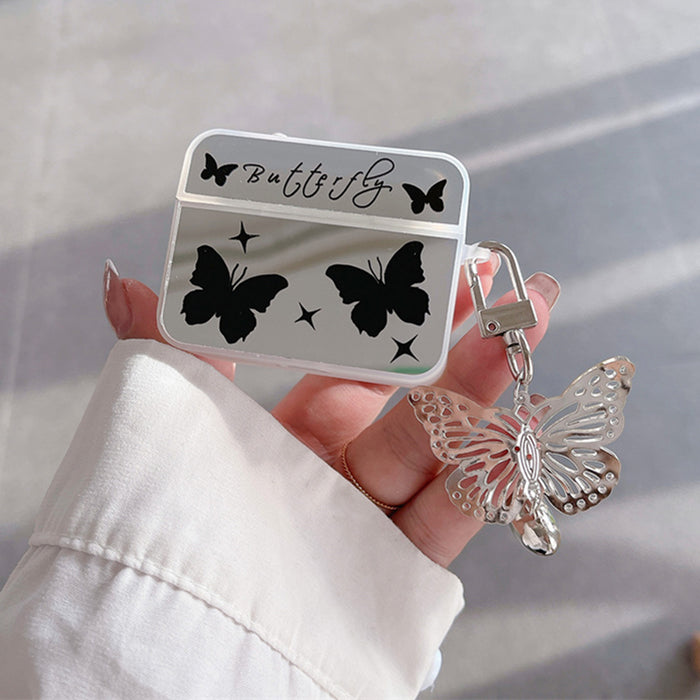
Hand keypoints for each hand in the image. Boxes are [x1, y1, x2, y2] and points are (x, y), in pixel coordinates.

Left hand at [103, 258, 558, 565]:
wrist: (170, 634)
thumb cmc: (167, 519)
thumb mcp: (171, 417)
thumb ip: (166, 347)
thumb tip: (121, 279)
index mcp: (291, 434)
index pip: (353, 363)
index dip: (388, 315)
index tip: (420, 263)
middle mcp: (336, 473)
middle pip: (411, 399)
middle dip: (455, 337)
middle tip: (494, 278)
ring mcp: (368, 518)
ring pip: (440, 448)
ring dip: (482, 389)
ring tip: (519, 328)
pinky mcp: (393, 571)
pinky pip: (449, 520)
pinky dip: (491, 476)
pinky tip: (526, 424)